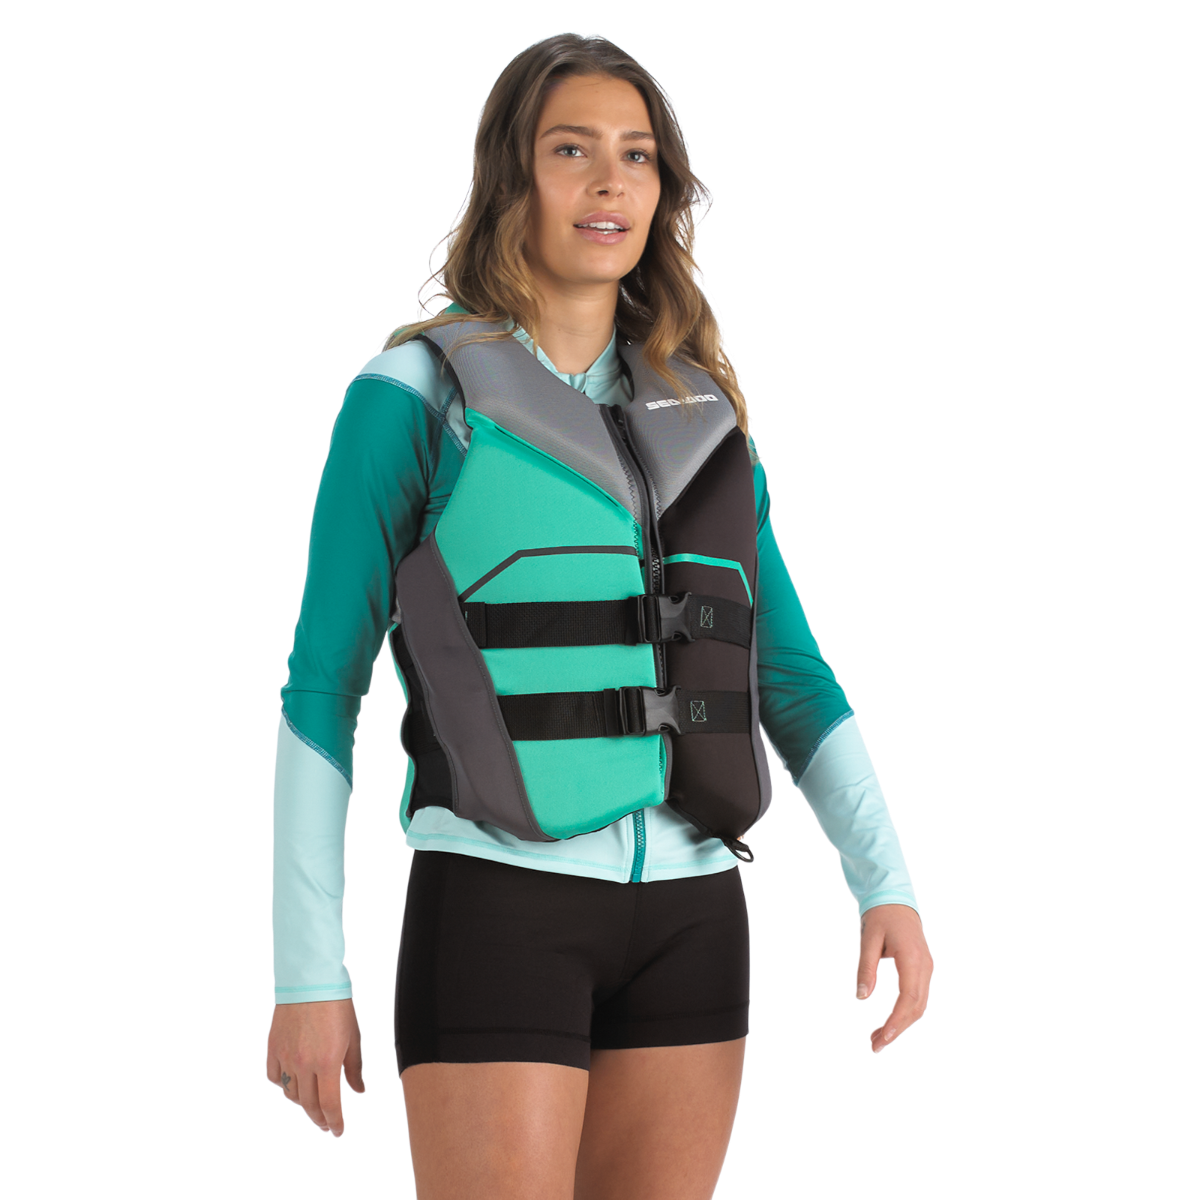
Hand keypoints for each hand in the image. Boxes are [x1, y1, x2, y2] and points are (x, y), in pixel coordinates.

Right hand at [266, 999, 364, 1136]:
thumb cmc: (337, 1005)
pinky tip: (291, 1084)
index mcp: (327, 1063)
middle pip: (309, 1105)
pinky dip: (282, 1085)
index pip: (329, 1105)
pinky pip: (274, 1077)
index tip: (337, 1131)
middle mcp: (303, 1064)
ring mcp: (285, 1057)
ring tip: (312, 1104)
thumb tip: (359, 1090)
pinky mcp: (273, 1048)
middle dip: (319, 1119)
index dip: (334, 1122)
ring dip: (302, 1104)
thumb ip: (354, 1068)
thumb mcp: (354, 1036)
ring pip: (290, 1094)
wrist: (311, 979)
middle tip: (326, 1125)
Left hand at [855, 904, 933, 1054]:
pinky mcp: (923, 969)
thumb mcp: (867, 939)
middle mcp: (924, 967)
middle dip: (897, 1030)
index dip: (896, 1023)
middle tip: (875, 1045)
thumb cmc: (880, 916)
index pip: (908, 1000)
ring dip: (902, 1024)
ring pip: (920, 1006)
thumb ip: (865, 968)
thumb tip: (861, 998)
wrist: (895, 898)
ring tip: (878, 1037)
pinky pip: (918, 997)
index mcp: (912, 959)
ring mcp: (926, 968)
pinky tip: (891, 1022)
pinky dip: (906, 1013)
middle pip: (916, 1008)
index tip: (881, 1039)